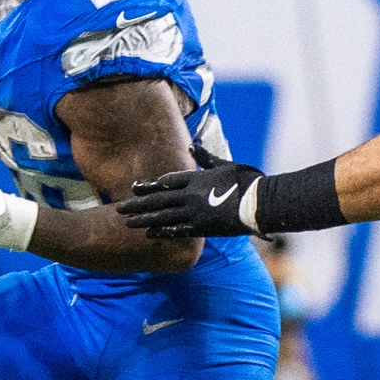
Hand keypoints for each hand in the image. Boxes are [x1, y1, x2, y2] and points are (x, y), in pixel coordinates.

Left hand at [118, 146, 263, 238]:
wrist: (260, 203)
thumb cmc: (247, 181)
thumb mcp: (224, 164)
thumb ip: (205, 158)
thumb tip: (191, 144)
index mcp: (197, 178)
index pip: (167, 180)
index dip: (150, 184)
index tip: (135, 187)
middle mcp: (191, 195)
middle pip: (158, 199)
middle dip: (137, 203)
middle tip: (120, 207)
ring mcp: (195, 212)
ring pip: (163, 216)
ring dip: (144, 219)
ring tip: (128, 222)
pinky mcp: (202, 228)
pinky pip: (178, 230)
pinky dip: (163, 232)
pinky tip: (150, 234)